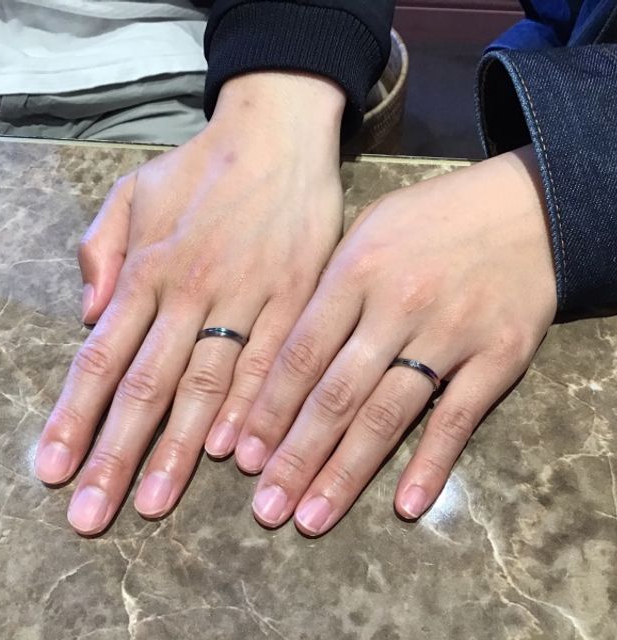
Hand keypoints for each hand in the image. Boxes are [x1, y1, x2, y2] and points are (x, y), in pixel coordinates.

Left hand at [34, 72, 345, 534]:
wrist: (277, 135)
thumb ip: (102, 249)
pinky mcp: (293, 298)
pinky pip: (268, 361)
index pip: (100, 358)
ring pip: (205, 384)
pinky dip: (250, 408)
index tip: (54, 470)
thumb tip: (88, 316)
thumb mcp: (135, 190)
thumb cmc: (203, 167)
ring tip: (155, 502)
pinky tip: (234, 453)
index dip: (73, 417)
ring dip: (178, 448)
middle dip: (116, 454)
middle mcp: (188, 291)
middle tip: (94, 514)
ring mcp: (243, 296)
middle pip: (145, 385)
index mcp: (147, 269)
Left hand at [237, 145, 557, 534]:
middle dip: (297, 456)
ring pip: (388, 414)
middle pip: (337, 394)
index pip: (301, 353)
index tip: (243, 457)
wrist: (526, 207)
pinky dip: (432, 464)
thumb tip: (283, 351)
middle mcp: (397, 306)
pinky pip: (458, 417)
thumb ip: (326, 287)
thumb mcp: (367, 230)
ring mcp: (450, 334)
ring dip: (347, 473)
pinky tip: (407, 505)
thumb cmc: (433, 217)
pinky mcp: (499, 355)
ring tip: (313, 517)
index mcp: (356, 271)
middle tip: (267, 508)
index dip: (269, 409)